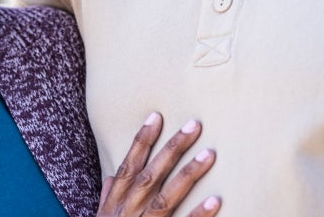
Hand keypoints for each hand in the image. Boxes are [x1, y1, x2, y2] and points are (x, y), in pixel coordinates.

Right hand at [96, 112, 220, 216]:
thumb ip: (107, 197)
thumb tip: (111, 177)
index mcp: (116, 203)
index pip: (129, 165)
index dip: (141, 140)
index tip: (157, 117)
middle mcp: (128, 211)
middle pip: (150, 174)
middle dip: (171, 148)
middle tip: (193, 126)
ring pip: (166, 197)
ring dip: (188, 175)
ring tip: (209, 155)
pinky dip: (198, 215)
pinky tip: (216, 200)